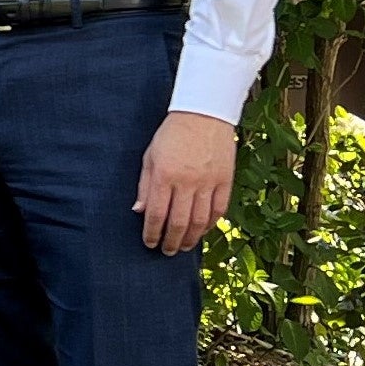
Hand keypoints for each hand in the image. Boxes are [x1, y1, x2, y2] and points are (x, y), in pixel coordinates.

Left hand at [134, 110, 236, 254]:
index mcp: (165, 175)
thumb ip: (145, 186)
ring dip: (191, 238)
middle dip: (171, 241)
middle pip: (179, 222)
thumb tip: (139, 211)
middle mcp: (187, 182)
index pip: (157, 214)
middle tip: (166, 252)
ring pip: (201, 221)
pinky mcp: (225, 180)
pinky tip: (202, 231)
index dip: (152, 233)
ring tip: (183, 246)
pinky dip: (211, 224)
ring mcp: (209, 182)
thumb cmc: (171, 134)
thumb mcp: (150, 157)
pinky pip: (219, 210)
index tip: (149, 243)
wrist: (204, 113)